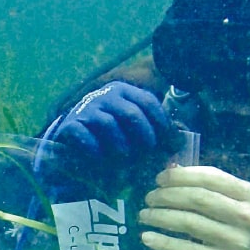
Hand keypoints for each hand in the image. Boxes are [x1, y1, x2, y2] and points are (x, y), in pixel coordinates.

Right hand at [43, 82, 176, 170]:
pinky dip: (94, 148)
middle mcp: (105, 95)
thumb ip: (153, 129)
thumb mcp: (132, 126)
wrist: (73, 140)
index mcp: (124, 90)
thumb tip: (180, 140)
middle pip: (131, 113)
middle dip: (143, 135)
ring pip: (108, 124)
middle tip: (148, 150)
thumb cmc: (110, 135)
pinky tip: (100, 158)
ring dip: (120, 144)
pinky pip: (84, 134)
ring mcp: (86, 108)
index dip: (160, 122)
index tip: (167, 142)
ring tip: (125, 157)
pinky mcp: (69, 124)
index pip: (147, 101)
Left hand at [137, 166, 249, 249]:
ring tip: (145, 215)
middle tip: (149, 198)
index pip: (212, 177)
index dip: (181, 176)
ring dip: (161, 217)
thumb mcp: (228, 199)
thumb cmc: (234, 223)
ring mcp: (240, 243)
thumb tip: (170, 170)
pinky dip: (164, 243)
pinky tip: (147, 237)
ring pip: (191, 224)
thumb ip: (204, 184)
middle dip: (168, 196)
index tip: (159, 179)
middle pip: (199, 199)